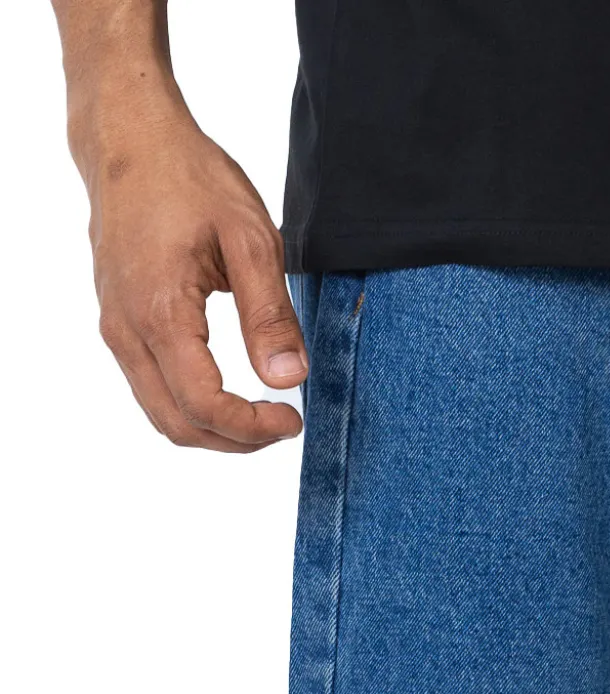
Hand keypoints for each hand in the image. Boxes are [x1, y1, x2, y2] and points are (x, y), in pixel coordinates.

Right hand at [74, 84, 305, 449]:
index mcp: (160, 311)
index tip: (293, 418)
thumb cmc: (189, 177)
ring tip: (261, 413)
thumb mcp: (250, 238)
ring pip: (161, 413)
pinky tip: (229, 389)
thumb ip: (270, 314)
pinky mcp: (117, 322)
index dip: (252, 428)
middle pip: (177, 424)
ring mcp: (116, 328)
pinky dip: (192, 405)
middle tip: (282, 423)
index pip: (203, 405)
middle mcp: (127, 329)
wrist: (129, 138)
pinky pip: (151, 387)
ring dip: (214, 428)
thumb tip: (288, 379)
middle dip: (235, 440)